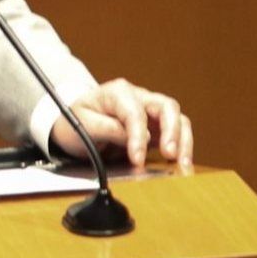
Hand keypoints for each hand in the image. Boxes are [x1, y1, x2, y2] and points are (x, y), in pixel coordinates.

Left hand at [50, 78, 193, 167]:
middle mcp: (139, 97)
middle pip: (167, 107)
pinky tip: (181, 165)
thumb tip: (133, 137)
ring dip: (183, 142)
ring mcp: (151, 112)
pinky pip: (177, 134)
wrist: (73, 123)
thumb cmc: (76, 119)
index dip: (138, 136)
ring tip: (182, 165)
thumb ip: (106, 128)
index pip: (135, 112)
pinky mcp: (157, 127)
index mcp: (118, 92)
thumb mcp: (81, 123)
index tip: (137, 159)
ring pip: (178, 119)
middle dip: (172, 131)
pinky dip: (182, 149)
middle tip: (170, 155)